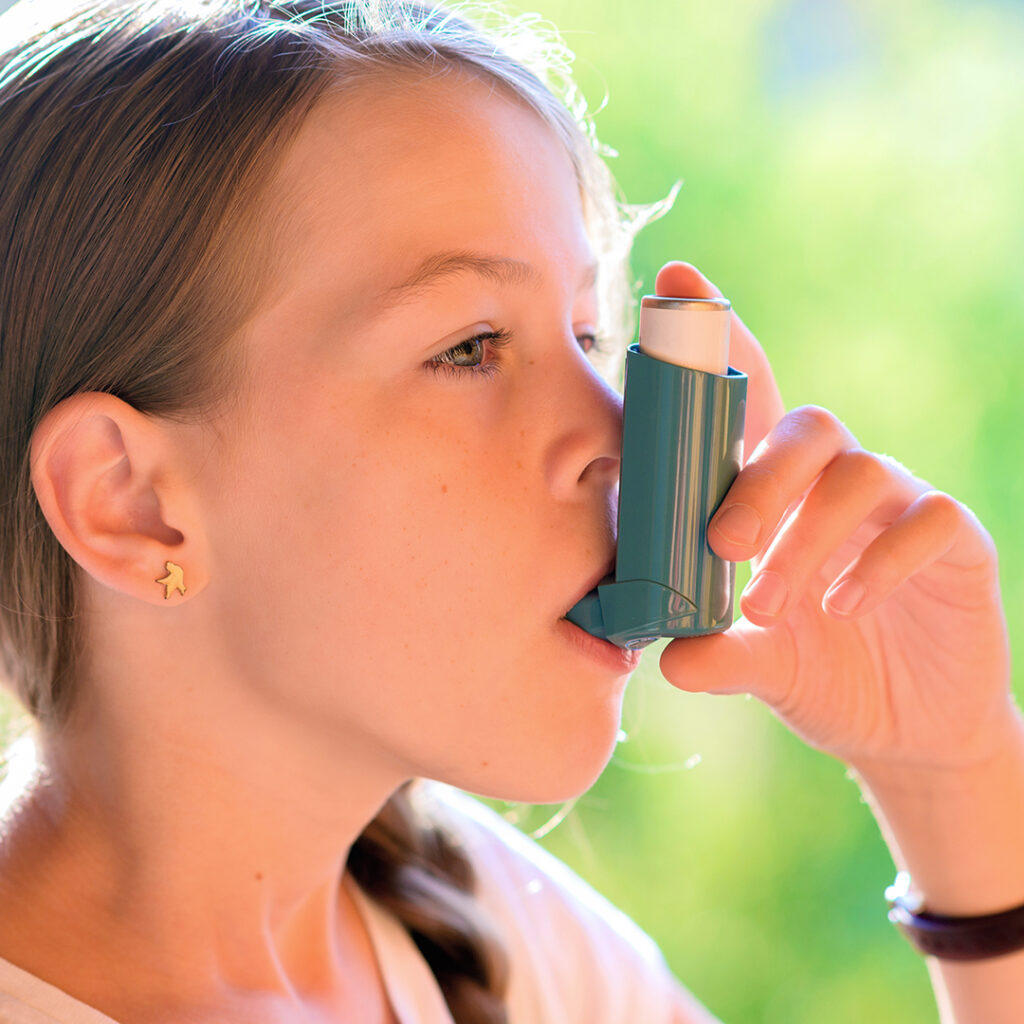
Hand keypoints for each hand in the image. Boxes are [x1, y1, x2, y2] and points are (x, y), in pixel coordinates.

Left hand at [655, 262, 1017, 772]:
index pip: (749, 403)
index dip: (718, 342)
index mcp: (780, 492)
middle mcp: (838, 481)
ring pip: (858, 472)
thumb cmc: (825, 673)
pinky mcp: (957, 539)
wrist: (913, 729)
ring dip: (806, 539)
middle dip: (757, 477)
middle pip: (805, 426)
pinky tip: (844, 607)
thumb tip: (669, 662)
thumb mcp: (764, 664)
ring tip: (771, 609)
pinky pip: (927, 519)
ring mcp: (902, 503)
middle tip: (725, 545)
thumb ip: (719, 654)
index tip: (674, 283)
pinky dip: (879, 561)